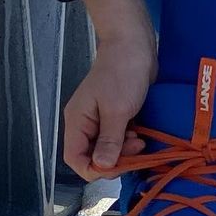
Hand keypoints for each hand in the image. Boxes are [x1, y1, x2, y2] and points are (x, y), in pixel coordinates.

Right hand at [63, 0, 157, 180]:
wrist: (133, 46)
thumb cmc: (122, 75)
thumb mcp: (117, 110)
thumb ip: (109, 140)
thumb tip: (100, 167)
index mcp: (77, 121)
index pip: (74, 158)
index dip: (93, 169)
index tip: (117, 166)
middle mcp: (85, 123)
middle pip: (91, 156)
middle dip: (114, 159)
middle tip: (135, 148)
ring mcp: (99, 119)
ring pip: (107, 149)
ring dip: (124, 151)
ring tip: (140, 139)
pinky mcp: (115, 115)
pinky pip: (118, 138)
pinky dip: (129, 141)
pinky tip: (140, 134)